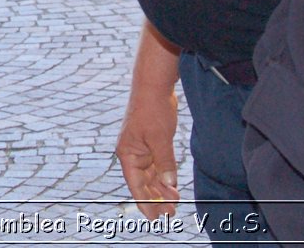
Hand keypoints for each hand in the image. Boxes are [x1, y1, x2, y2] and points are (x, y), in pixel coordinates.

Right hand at [117, 23, 182, 218]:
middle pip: (143, 183)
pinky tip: (173, 187)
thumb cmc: (151, 109)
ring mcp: (142, 149)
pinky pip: (158, 166)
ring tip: (175, 203)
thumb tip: (169, 184)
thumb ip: (165, 161)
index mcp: (128, 154)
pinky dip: (165, 177)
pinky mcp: (152, 144)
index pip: (136, 185)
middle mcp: (132, 154)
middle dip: (155, 199)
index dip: (145, 202)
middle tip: (169, 215)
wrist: (154, 86)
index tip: (155, 218)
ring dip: (162, 190)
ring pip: (151, 176)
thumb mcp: (160, 137)